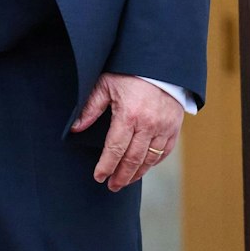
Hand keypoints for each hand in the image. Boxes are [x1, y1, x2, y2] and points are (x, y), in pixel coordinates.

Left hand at [72, 72, 183, 191]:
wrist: (160, 65)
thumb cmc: (128, 73)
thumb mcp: (104, 85)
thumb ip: (90, 108)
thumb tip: (75, 128)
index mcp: (129, 115)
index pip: (115, 149)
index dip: (106, 166)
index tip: (99, 177)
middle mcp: (149, 124)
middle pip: (133, 159)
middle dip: (121, 176)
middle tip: (112, 186)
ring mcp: (164, 128)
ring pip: (150, 159)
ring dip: (137, 173)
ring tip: (125, 181)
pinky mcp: (174, 128)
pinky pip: (164, 152)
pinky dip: (153, 163)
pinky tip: (143, 168)